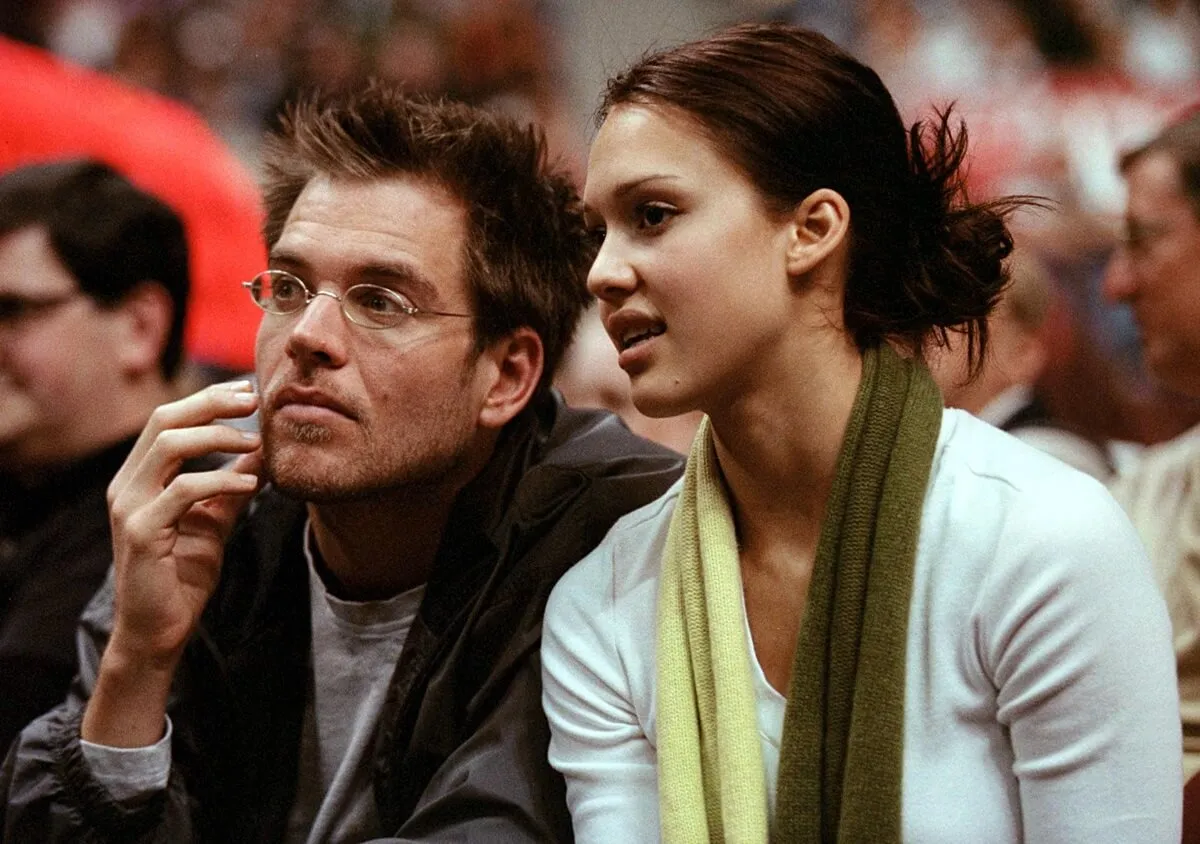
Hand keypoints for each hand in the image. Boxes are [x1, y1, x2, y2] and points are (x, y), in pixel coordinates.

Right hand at [83, 381, 262, 746]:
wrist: (158, 631)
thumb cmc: (181, 576)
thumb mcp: (214, 522)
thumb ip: (232, 487)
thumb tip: (262, 452)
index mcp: (140, 478)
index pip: (168, 419)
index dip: (207, 399)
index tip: (247, 390)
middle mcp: (126, 486)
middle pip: (164, 420)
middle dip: (211, 404)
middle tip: (254, 399)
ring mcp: (129, 507)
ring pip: (168, 445)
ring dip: (217, 436)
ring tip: (256, 440)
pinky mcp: (140, 533)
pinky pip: (182, 491)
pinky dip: (220, 480)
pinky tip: (251, 482)